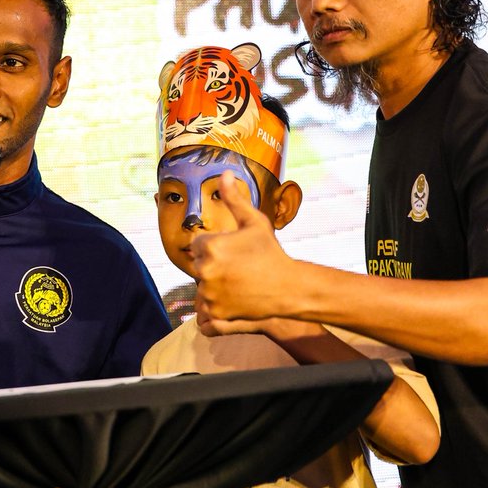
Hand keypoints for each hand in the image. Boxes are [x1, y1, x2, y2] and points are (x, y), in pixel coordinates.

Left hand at [190, 172, 295, 321]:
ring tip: (239, 282)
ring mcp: (209, 295)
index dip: (215, 246)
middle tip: (238, 267)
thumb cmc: (271, 253)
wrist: (289, 288)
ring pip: (202, 286)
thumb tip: (224, 174)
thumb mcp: (254, 223)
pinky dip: (216, 304)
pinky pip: (206, 307)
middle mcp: (204, 271)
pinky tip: (235, 297)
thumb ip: (234, 199)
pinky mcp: (215, 314)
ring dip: (215, 284)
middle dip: (213, 264)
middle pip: (198, 264)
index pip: (198, 244)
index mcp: (209, 247)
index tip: (232, 250)